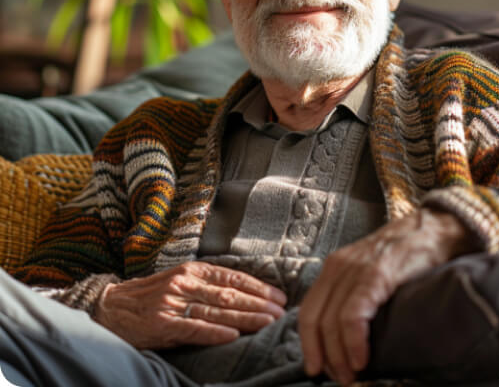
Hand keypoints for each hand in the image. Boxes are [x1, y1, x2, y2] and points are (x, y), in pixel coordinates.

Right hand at [94, 261, 286, 348]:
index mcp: (191, 270)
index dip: (258, 286)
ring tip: (268, 322)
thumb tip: (242, 292)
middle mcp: (185, 282)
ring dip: (246, 317)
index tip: (279, 295)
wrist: (110, 307)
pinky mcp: (163, 323)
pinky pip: (194, 328)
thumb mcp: (179, 280)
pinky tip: (233, 335)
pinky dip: (215, 331)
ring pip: (217, 309)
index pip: (232, 277)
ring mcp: (173, 302)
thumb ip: (206, 284)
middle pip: (229, 293)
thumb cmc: (150, 295)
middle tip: (281, 311)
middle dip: (259, 303)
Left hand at [298, 208, 477, 385]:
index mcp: (333, 268)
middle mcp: (338, 266)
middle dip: (322, 355)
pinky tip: (361, 359)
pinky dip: (353, 341)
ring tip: (350, 376)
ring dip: (337, 355)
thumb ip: (354, 295)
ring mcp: (355, 269)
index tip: (316, 368)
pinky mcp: (376, 274)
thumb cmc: (405, 257)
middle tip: (338, 378)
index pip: (307, 311)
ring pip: (331, 320)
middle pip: (314, 319)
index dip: (308, 344)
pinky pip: (354, 314)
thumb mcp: (369, 272)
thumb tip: (342, 338)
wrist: (434, 229)